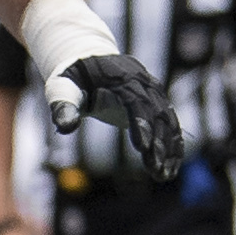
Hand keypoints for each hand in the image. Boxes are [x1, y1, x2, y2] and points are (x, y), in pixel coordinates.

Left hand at [47, 53, 186, 182]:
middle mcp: (143, 83)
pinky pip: (170, 123)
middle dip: (158, 143)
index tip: (143, 149)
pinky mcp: (156, 102)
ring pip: (168, 120)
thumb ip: (63, 105)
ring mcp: (153, 91)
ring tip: (164, 175)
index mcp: (121, 77)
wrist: (90, 59)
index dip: (141, 124)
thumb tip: (66, 127)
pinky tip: (171, 167)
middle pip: (156, 113)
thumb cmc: (73, 77)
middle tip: (156, 170)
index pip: (135, 101)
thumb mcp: (62, 87)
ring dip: (169, 148)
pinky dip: (173, 145)